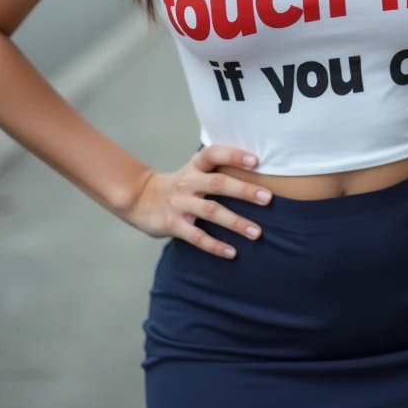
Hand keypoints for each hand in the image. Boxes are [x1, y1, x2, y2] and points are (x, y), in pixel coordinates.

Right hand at [120, 143, 272, 258]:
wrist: (140, 199)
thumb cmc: (179, 185)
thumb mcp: (193, 170)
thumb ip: (217, 168)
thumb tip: (256, 167)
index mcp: (195, 166)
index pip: (213, 154)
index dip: (234, 155)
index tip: (255, 160)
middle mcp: (188, 183)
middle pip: (218, 183)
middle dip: (244, 190)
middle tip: (267, 198)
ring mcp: (180, 204)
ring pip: (211, 212)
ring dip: (235, 222)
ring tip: (256, 232)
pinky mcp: (173, 225)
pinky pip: (197, 237)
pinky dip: (215, 246)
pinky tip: (231, 252)